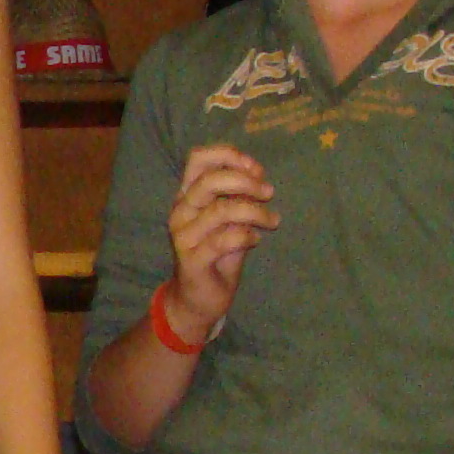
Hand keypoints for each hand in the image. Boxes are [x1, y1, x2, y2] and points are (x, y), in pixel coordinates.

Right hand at [162, 144, 275, 340]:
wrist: (198, 298)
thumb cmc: (217, 253)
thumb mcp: (229, 218)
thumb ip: (238, 195)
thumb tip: (256, 173)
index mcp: (187, 195)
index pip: (198, 158)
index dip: (229, 156)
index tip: (255, 169)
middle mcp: (180, 211)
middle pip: (209, 181)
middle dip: (246, 183)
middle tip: (269, 193)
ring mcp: (183, 236)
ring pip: (221, 210)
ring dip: (256, 212)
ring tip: (273, 221)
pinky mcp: (192, 260)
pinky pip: (225, 240)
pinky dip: (248, 236)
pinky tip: (256, 240)